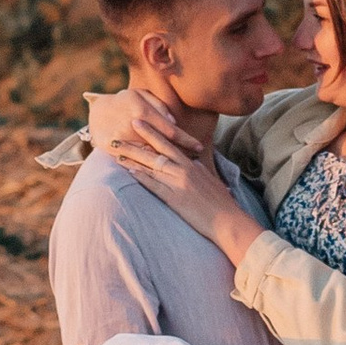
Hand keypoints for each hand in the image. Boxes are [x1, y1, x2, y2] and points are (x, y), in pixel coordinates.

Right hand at [85, 89, 196, 171]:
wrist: (96, 111)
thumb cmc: (124, 101)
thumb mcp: (141, 95)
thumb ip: (159, 107)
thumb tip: (173, 122)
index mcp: (141, 110)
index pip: (169, 129)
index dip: (186, 139)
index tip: (199, 147)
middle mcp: (131, 125)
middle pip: (161, 145)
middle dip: (180, 154)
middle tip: (196, 161)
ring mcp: (121, 137)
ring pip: (148, 155)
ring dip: (166, 163)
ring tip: (183, 171)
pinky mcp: (110, 147)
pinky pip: (132, 160)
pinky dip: (145, 167)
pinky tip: (159, 174)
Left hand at [118, 133, 263, 263]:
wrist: (228, 221)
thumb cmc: (221, 204)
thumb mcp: (210, 181)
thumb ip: (199, 170)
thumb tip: (193, 164)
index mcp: (192, 165)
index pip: (169, 144)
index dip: (153, 133)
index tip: (140, 123)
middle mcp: (184, 170)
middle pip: (157, 150)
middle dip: (139, 138)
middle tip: (123, 128)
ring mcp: (178, 183)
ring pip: (152, 165)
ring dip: (133, 157)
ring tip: (117, 151)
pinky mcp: (175, 198)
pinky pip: (154, 184)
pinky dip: (141, 176)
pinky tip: (129, 171)